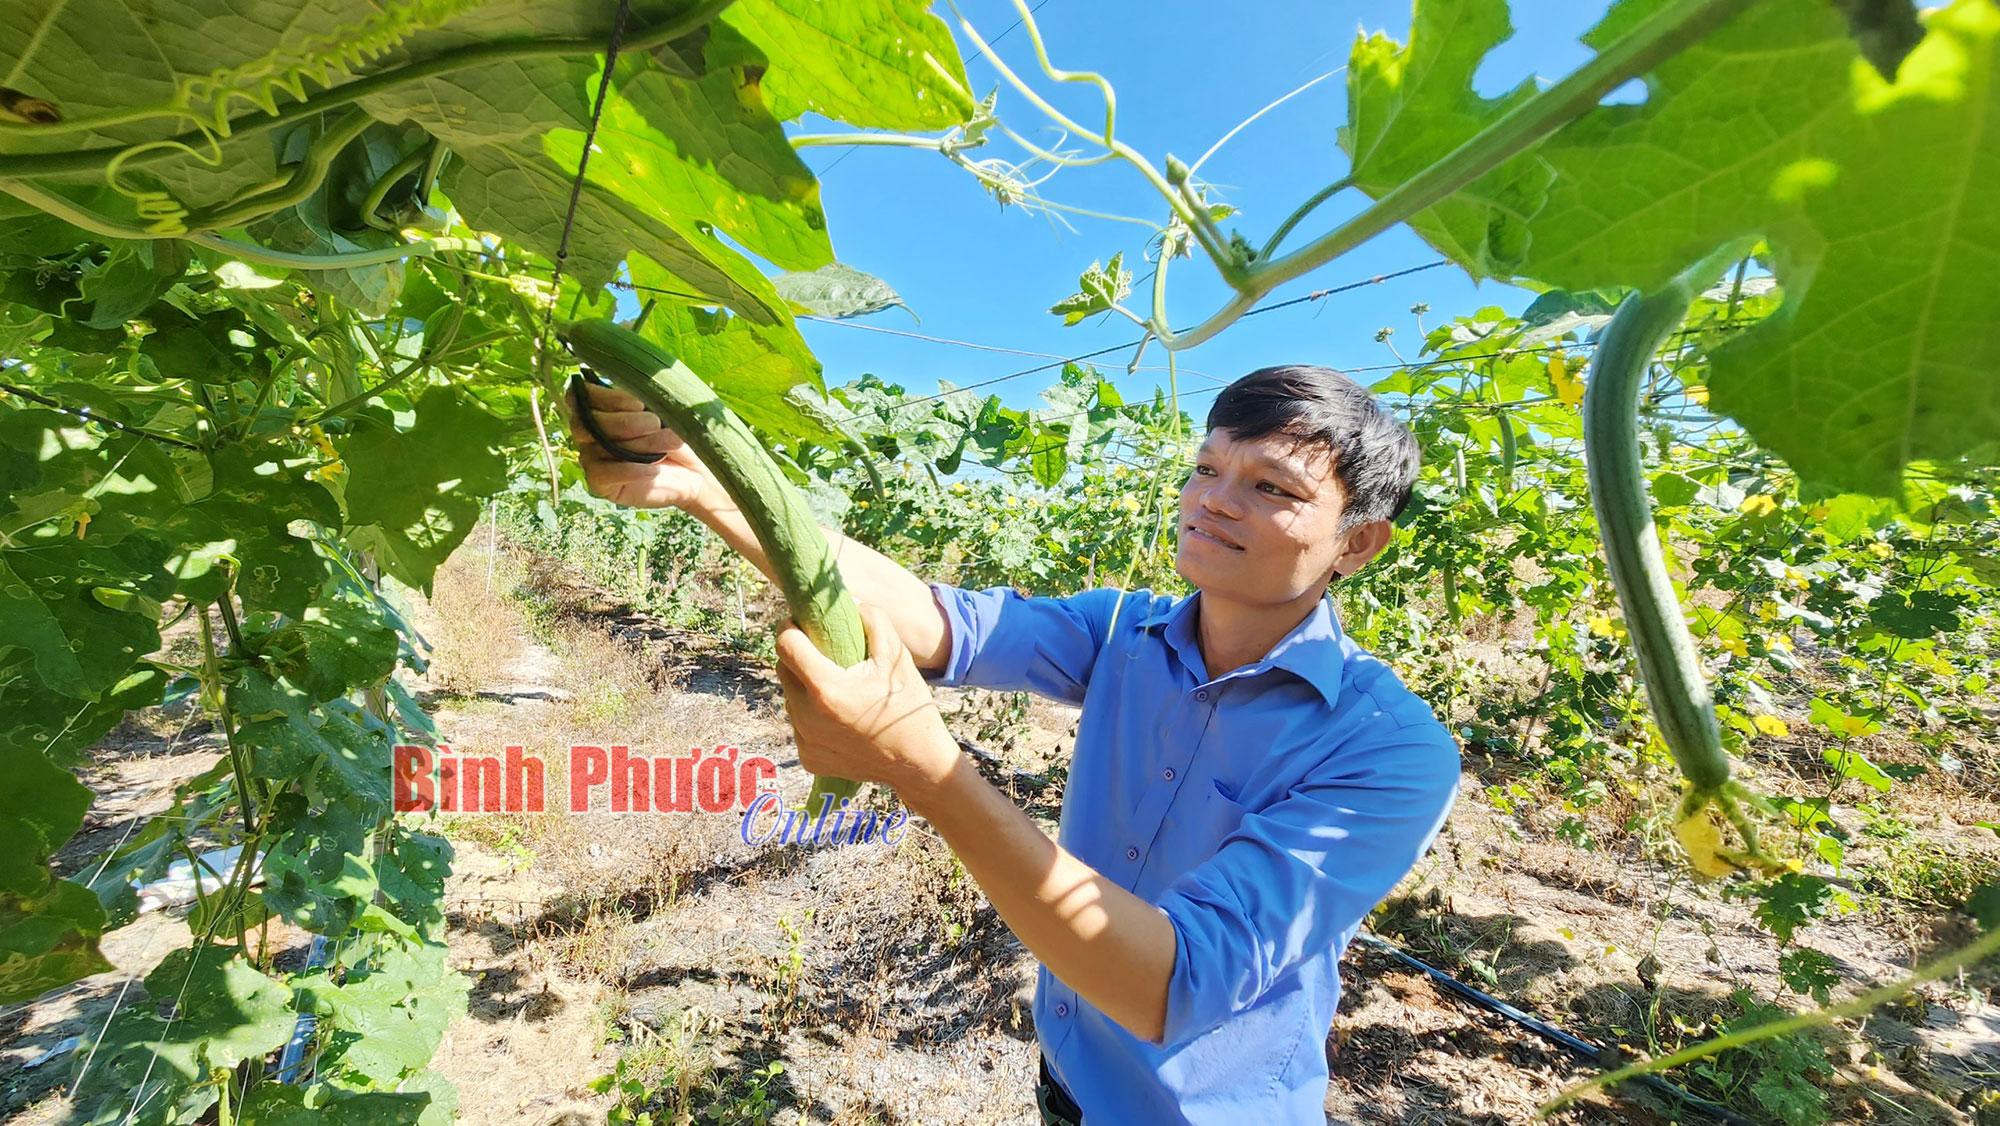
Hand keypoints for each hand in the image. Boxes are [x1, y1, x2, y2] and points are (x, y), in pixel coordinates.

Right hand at [562, 380, 720, 510]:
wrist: (694, 473)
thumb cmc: (675, 435)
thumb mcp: (662, 410)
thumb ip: (641, 397)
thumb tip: (634, 395)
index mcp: (598, 407)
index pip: (580, 395)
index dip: (607, 398)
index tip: (639, 403)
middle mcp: (587, 432)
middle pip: (587, 422)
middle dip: (626, 422)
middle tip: (656, 424)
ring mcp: (590, 458)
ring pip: (601, 446)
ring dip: (640, 444)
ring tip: (670, 442)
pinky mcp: (599, 484)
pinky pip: (604, 473)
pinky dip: (632, 469)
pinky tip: (655, 469)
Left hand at [774, 603, 960, 796]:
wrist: (918, 763)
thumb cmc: (908, 705)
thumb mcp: (897, 656)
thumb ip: (873, 621)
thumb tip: (850, 603)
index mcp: (827, 688)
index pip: (786, 645)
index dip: (791, 628)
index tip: (803, 625)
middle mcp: (807, 716)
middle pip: (784, 670)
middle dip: (799, 657)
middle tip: (824, 655)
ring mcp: (805, 741)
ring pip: (790, 698)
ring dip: (805, 687)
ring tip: (837, 688)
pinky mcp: (808, 758)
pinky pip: (799, 726)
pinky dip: (812, 717)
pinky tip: (840, 718)